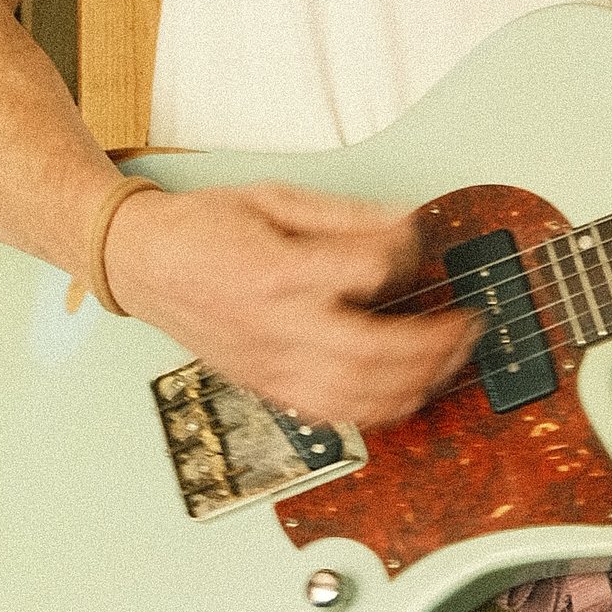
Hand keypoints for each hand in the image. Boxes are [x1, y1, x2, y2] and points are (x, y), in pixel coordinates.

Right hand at [100, 181, 478, 425]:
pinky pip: (334, 414)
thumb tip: (407, 224)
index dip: (404, 254)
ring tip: (451, 359)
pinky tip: (408, 392)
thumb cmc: (203, 228)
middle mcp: (276, 326)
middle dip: (435, 343)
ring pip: (359, 396)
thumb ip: (345, 216)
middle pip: (374, 351)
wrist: (141, 262)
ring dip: (418, 382)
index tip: (419, 239)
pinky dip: (380, 409)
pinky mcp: (267, 387)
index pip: (366, 271)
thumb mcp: (274, 198)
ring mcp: (271, 365)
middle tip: (470, 324)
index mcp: (277, 271)